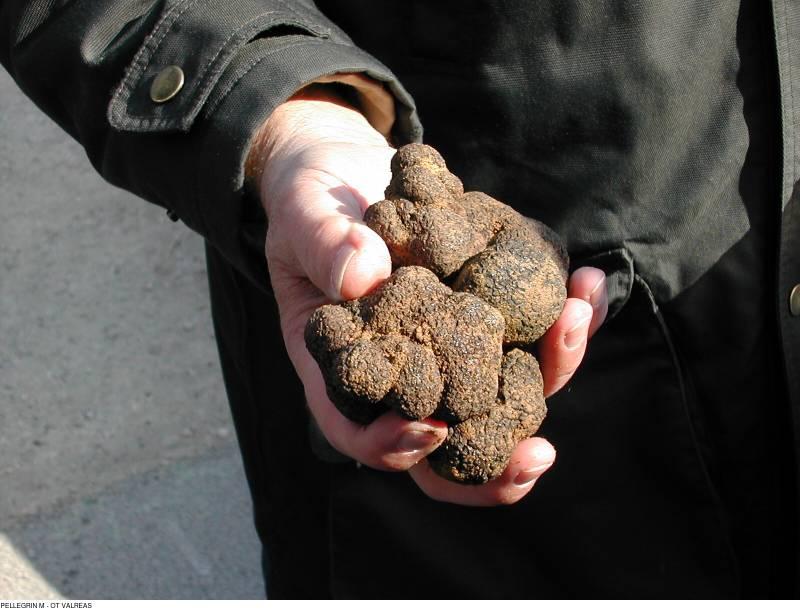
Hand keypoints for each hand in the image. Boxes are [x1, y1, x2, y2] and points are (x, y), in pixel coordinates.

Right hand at [249, 89, 607, 505]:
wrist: (351, 173)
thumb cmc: (312, 201)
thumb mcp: (304, 213)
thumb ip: (325, 244)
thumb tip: (364, 276)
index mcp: (346, 363)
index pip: (358, 429)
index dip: (391, 445)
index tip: (428, 428)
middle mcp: (402, 369)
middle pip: (445, 441)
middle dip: (494, 465)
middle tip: (537, 456)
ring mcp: (449, 347)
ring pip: (501, 392)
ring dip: (549, 372)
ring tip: (576, 319)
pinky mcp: (484, 315)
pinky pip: (528, 334)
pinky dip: (561, 318)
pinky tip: (586, 283)